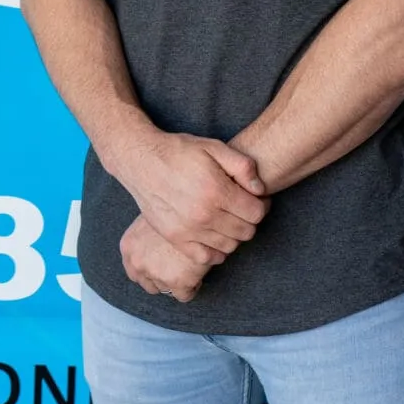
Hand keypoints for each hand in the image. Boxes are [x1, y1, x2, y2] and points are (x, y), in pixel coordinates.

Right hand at [105, 129, 266, 256]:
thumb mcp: (214, 146)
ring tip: (227, 219)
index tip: (255, 198)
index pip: (256, 213)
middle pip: (246, 231)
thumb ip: (243, 166)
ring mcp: (188, 230)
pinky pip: (206, 257)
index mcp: (216, 191)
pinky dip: (216, 251)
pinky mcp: (175, 238)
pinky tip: (214, 235)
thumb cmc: (179, 151)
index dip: (261, 205)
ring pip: (229, 246)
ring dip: (234, 234)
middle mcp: (204, 215)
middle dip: (249, 220)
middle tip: (242, 207)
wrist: (141, 160)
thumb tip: (260, 190)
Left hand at [121, 216, 211, 301]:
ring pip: (166, 289)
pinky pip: (185, 295)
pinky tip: (198, 271)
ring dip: (178, 281)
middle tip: (178, 266)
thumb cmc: (175, 207)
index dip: (150, 270)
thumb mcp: (152, 216)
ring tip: (189, 264)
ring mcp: (156, 274)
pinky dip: (192, 287)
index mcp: (128, 246)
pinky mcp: (178, 282)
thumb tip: (152, 244)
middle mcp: (138, 262)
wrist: (195, 210)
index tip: (162, 266)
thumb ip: (147, 234)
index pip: (134, 271)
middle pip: (149, 284)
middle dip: (163, 278)